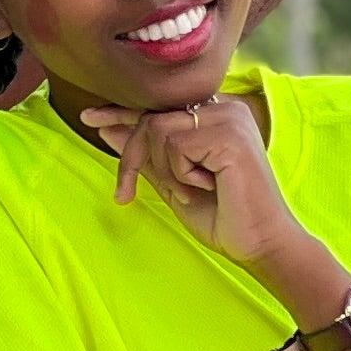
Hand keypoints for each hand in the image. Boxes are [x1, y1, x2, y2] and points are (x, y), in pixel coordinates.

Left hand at [76, 94, 310, 276]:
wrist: (260, 243)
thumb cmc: (223, 216)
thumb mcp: (173, 182)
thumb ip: (146, 154)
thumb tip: (108, 129)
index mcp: (215, 115)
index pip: (159, 107)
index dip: (122, 113)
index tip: (89, 117)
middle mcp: (225, 109)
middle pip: (150, 118)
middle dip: (131, 157)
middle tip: (126, 193)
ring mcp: (229, 119)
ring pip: (158, 130)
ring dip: (164, 171)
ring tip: (193, 190)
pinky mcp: (230, 135)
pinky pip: (175, 147)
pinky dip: (181, 175)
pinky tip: (209, 186)